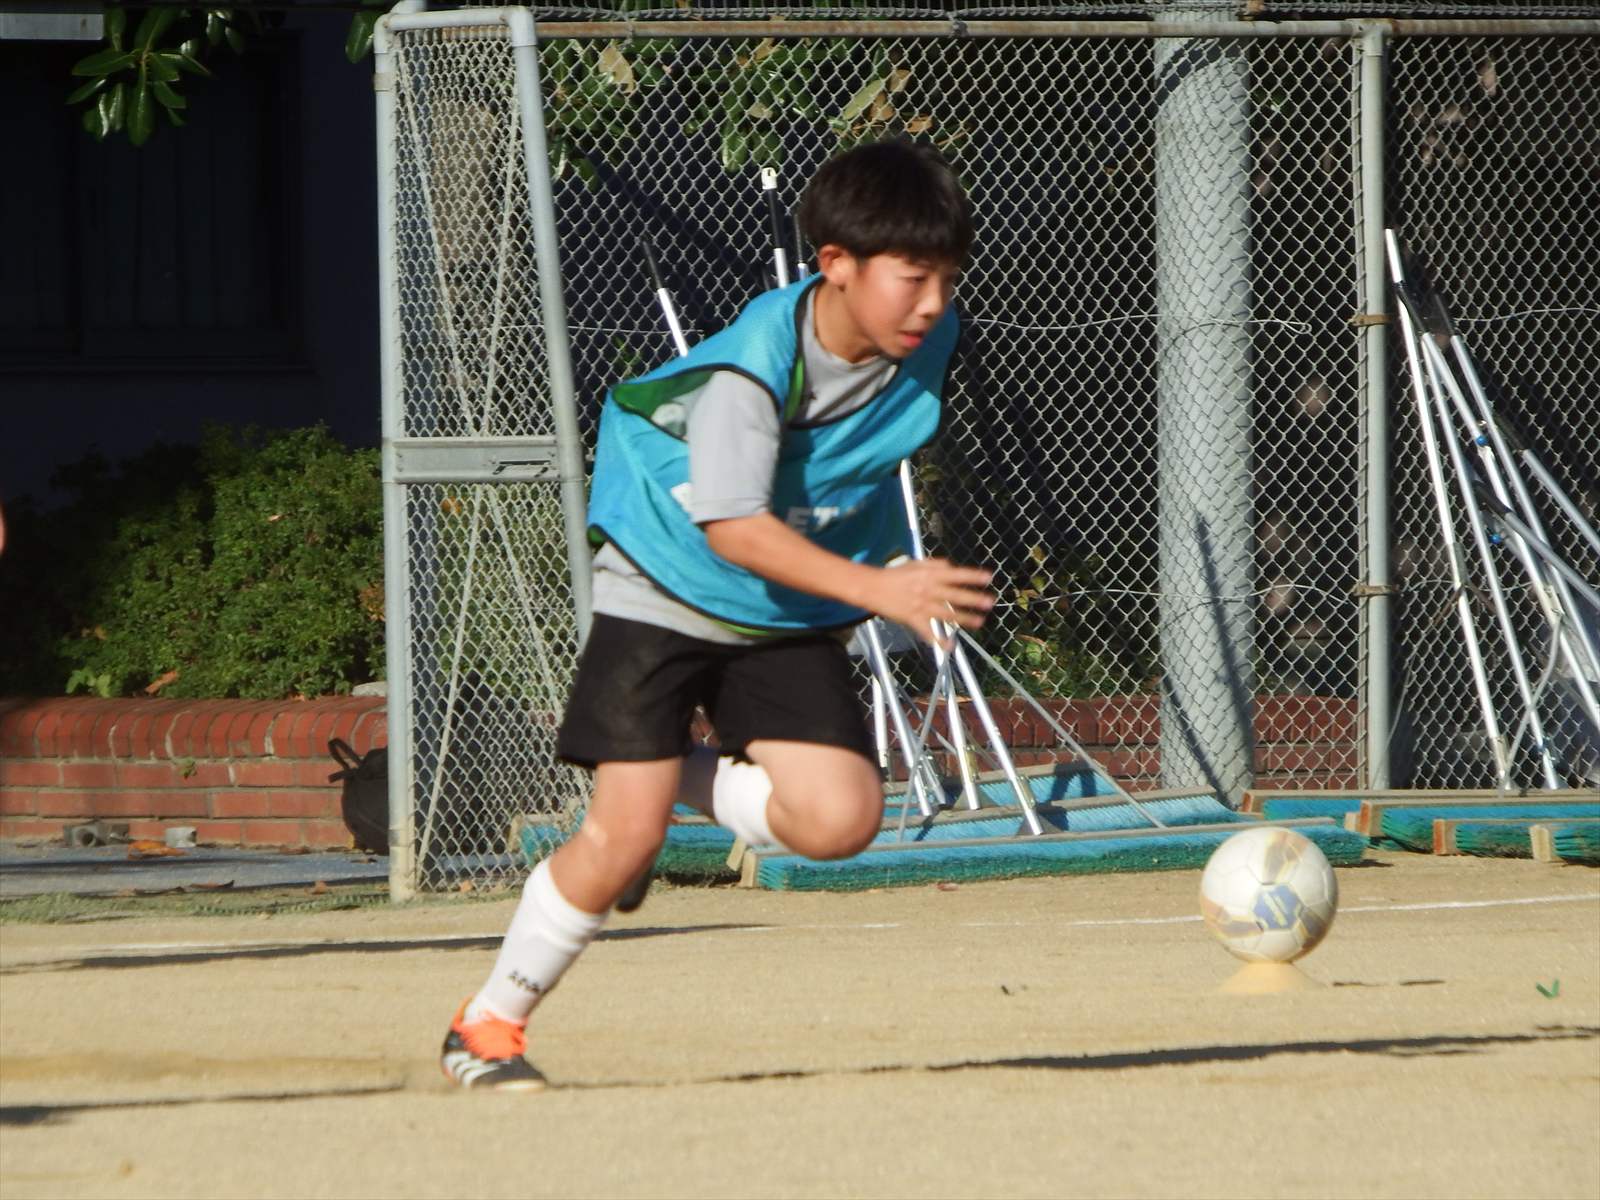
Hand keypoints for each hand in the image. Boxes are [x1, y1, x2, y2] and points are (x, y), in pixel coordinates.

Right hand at [866, 557, 993, 647]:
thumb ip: (935, 564)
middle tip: (990, 602)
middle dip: (974, 599)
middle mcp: (928, 590)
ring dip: (964, 618)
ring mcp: (921, 606)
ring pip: (946, 614)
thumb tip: (951, 567)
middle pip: (955, 595)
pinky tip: (949, 646)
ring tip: (980, 622)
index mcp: (929, 576)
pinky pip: (928, 631)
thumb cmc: (895, 574)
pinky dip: (938, 640)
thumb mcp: (916, 563)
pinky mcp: (913, 619)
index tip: (988, 578)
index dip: (972, 576)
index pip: (956, 574)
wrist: (872, 587)